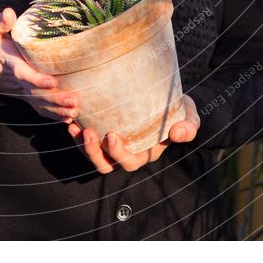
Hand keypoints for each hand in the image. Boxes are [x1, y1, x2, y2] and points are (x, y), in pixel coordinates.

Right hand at [0, 7, 77, 122]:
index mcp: (10, 63)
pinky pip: (39, 108)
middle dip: (55, 99)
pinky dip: (53, 115)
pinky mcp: (25, 95)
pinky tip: (68, 119)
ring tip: (75, 112)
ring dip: (57, 110)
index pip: (24, 74)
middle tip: (74, 102)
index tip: (53, 82)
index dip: (38, 80)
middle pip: (36, 93)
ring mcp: (21, 90)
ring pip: (39, 103)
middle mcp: (17, 81)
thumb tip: (9, 13)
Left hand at [67, 94, 199, 173]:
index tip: (112, 136)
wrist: (170, 99)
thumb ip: (188, 127)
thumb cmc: (180, 110)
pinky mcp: (104, 130)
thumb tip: (178, 134)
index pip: (129, 162)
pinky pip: (88, 139)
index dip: (118, 154)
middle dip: (94, 152)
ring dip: (82, 144)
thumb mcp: (189, 117)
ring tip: (75, 126)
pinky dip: (78, 133)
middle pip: (106, 164)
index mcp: (145, 152)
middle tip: (89, 132)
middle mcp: (127, 152)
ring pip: (94, 155)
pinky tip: (73, 120)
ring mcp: (114, 143)